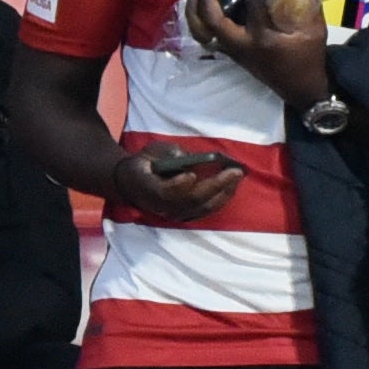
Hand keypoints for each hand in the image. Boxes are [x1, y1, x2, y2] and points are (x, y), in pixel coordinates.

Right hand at [105, 140, 245, 223]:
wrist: (131, 184)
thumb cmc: (145, 163)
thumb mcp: (152, 151)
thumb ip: (169, 153)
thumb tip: (190, 158)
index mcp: (149, 188)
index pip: (166, 192)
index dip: (179, 185)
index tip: (191, 174)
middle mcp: (162, 206)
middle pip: (192, 199)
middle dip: (216, 185)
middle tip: (235, 171)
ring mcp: (174, 213)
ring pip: (203, 207)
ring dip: (224, 192)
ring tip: (237, 176)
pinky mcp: (184, 216)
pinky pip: (206, 210)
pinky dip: (221, 198)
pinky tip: (231, 186)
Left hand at [184, 0, 336, 105]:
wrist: (302, 89)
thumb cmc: (309, 58)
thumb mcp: (314, 30)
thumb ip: (305, 4)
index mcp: (263, 38)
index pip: (254, 4)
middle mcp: (242, 45)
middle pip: (213, 22)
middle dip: (206, 0)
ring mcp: (234, 52)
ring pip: (203, 33)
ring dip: (195, 12)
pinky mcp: (233, 54)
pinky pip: (208, 37)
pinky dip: (201, 22)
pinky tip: (204, 8)